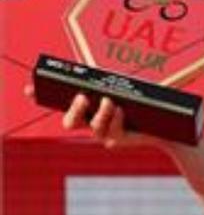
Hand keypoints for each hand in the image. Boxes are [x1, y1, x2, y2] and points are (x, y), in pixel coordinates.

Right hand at [24, 84, 161, 150]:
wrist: (162, 123)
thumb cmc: (140, 101)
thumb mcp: (122, 87)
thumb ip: (107, 82)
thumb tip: (96, 74)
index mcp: (84, 106)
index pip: (57, 102)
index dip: (41, 97)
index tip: (30, 89)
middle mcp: (88, 121)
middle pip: (70, 122)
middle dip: (74, 109)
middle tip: (82, 97)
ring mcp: (101, 133)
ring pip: (93, 127)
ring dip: (100, 113)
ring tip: (109, 101)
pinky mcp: (116, 140)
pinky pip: (112, 131)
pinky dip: (115, 119)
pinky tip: (121, 109)